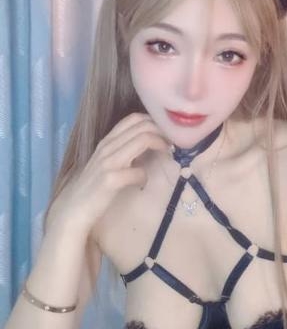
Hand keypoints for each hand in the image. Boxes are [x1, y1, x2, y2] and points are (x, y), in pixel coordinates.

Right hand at [48, 112, 170, 234]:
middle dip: (162, 131)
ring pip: (142, 140)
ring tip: (167, 154)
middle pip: (142, 126)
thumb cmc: (92, 188)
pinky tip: (142, 182)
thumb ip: (123, 152)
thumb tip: (148, 145)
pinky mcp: (110, 180)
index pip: (133, 118)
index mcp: (107, 141)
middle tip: (172, 143)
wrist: (73, 210)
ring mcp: (108, 162)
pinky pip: (138, 171)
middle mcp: (107, 147)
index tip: (165, 132)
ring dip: (160, 145)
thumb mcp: (106, 163)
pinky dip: (145, 175)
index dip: (154, 121)